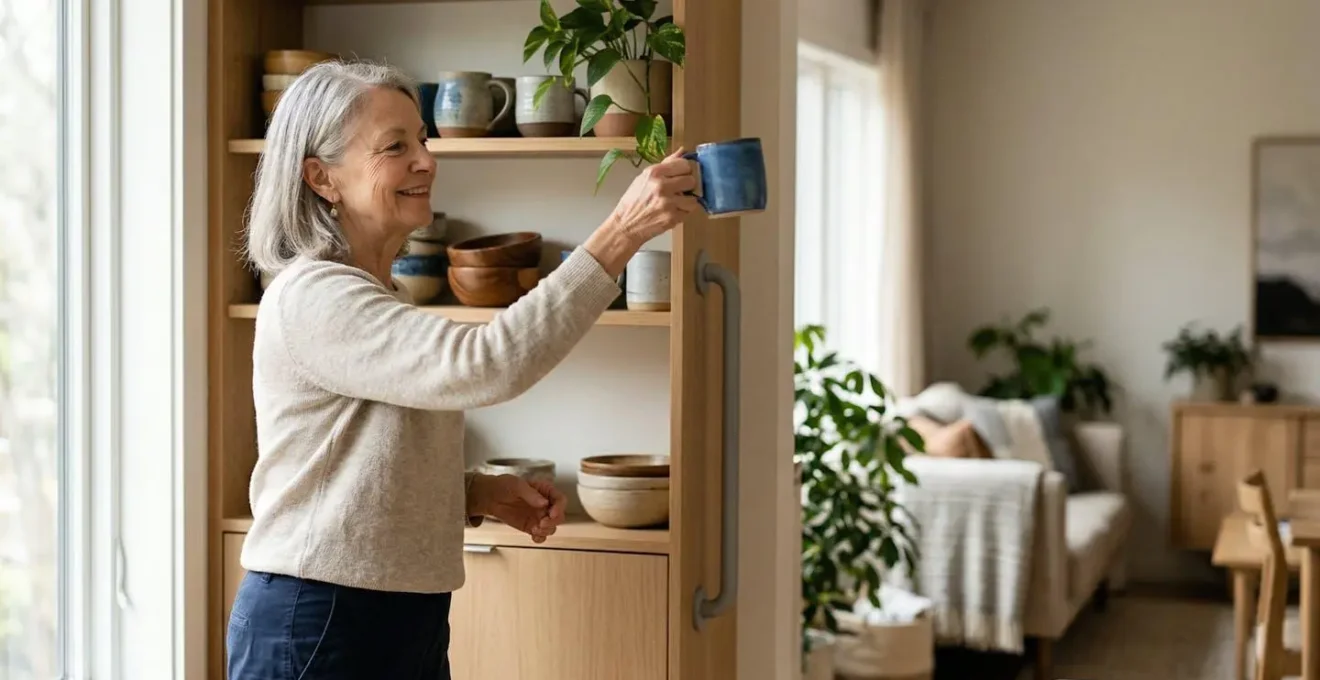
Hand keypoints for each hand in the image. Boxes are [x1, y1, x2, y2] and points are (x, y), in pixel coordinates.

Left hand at [468, 474, 566, 542]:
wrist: (490, 497)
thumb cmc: (504, 486)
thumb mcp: (516, 485)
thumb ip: (530, 493)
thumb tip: (543, 502)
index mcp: (545, 491)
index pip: (560, 499)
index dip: (559, 507)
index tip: (552, 513)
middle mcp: (545, 505)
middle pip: (559, 516)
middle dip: (553, 522)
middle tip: (541, 523)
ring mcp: (538, 517)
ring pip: (552, 527)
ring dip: (546, 530)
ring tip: (534, 529)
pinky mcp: (530, 527)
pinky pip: (541, 535)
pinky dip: (540, 538)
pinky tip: (533, 536)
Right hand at [584, 148, 700, 276]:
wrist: (625, 226)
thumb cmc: (633, 201)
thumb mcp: (644, 178)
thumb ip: (666, 165)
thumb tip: (683, 151)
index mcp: (654, 172)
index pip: (684, 165)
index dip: (686, 170)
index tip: (683, 175)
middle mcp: (661, 186)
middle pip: (691, 180)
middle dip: (688, 186)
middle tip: (680, 190)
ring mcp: (668, 203)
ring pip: (693, 198)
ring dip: (687, 201)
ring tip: (676, 203)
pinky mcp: (672, 218)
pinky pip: (688, 212)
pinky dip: (683, 213)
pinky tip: (672, 212)